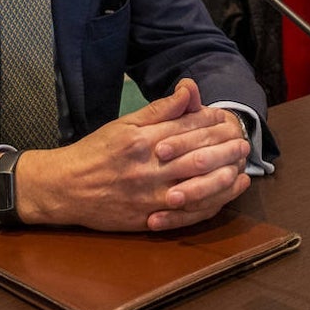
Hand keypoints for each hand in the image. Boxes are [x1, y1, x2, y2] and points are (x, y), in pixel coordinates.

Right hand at [11, 79, 250, 231]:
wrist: (65, 188)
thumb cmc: (95, 152)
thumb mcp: (124, 124)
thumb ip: (158, 109)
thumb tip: (188, 90)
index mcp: (142, 141)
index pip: (187, 130)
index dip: (211, 124)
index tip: (226, 119)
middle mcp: (148, 169)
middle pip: (198, 158)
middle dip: (225, 150)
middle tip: (244, 143)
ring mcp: (150, 197)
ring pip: (198, 188)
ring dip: (224, 178)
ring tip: (242, 168)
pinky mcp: (149, 219)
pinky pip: (187, 214)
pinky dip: (211, 205)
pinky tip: (225, 196)